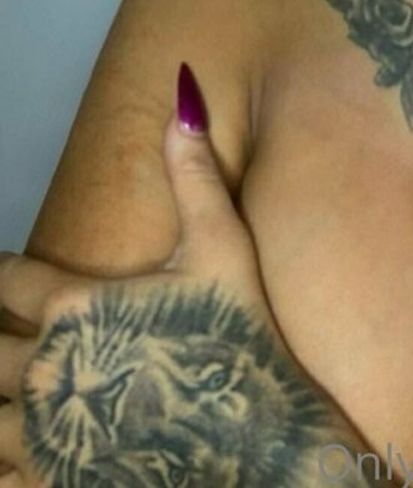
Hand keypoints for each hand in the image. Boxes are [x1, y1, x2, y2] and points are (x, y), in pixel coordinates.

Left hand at [0, 63, 365, 486]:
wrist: (258, 442)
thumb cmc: (239, 337)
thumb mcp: (223, 248)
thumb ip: (194, 175)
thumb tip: (181, 94)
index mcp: (77, 309)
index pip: (13, 279)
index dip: (0, 271)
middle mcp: (47, 369)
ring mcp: (46, 434)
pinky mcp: (55, 480)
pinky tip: (6, 454)